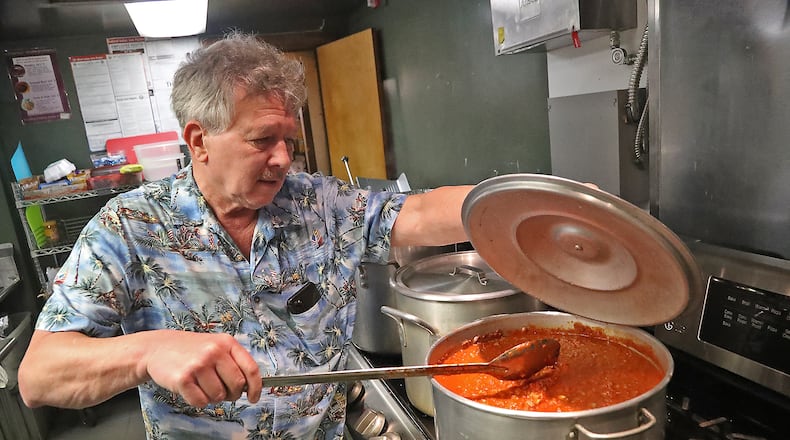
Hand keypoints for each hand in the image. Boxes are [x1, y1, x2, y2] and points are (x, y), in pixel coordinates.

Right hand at [142, 330, 261, 406]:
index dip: (256, 387)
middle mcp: (214, 351)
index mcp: (227, 343)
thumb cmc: (191, 350)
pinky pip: (201, 402)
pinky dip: (197, 400)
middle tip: (220, 389)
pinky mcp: (183, 378)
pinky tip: (191, 388)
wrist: (158, 347)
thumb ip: (234, 362)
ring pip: (219, 396)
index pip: (251, 369)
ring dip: (212, 397)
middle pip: (237, 386)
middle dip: (231, 393)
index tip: (254, 397)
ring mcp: (198, 364)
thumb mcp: (216, 346)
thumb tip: (251, 386)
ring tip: (201, 384)